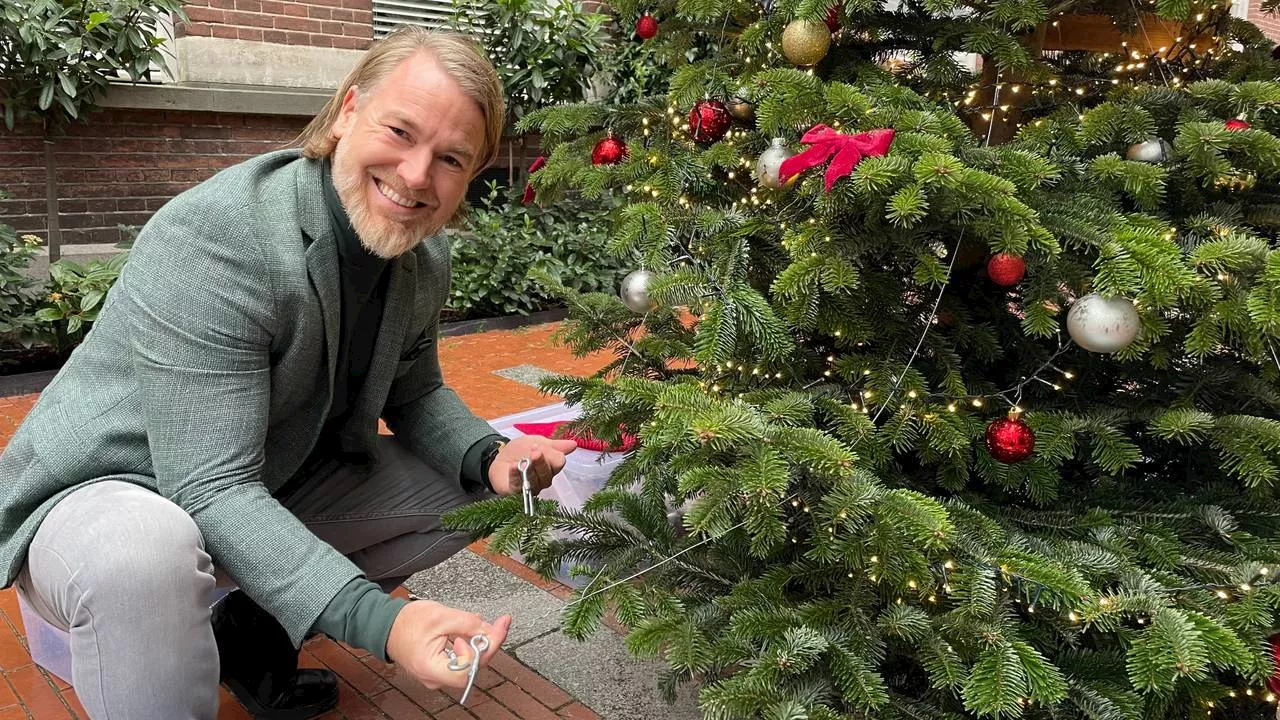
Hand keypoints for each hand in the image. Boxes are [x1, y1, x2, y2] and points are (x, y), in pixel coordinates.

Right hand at [385, 600, 510, 690]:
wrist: (386, 624)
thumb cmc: (406, 622)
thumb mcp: (441, 615)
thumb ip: (468, 624)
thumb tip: (490, 630)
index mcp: (432, 668)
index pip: (470, 668)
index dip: (485, 648)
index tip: (495, 628)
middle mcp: (435, 677)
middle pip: (473, 666)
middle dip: (488, 643)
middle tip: (500, 623)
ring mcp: (438, 674)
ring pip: (469, 663)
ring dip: (479, 642)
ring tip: (486, 624)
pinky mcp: (439, 668)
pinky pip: (461, 659)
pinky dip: (469, 644)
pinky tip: (473, 630)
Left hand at [487, 434, 576, 496]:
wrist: (498, 457)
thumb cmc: (520, 450)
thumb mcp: (538, 442)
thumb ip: (556, 445)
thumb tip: (574, 444)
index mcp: (551, 466)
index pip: (559, 463)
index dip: (550, 455)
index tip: (538, 445)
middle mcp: (543, 479)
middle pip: (548, 473)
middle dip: (540, 461)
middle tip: (533, 451)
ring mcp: (531, 487)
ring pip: (535, 481)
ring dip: (529, 468)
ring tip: (522, 459)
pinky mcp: (516, 492)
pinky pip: (519, 486)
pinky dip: (516, 475)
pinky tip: (514, 466)